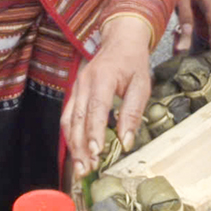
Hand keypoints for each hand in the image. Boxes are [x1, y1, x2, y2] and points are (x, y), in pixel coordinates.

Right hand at [62, 14, 153, 178]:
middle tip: (87, 169)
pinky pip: (68, 116)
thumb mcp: (142, 85)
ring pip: (68, 120)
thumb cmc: (133, 63)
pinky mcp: (74, 93)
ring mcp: (76, 87)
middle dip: (81, 146)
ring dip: (73, 145)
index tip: (97, 153)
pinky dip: (71, 136)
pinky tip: (77, 152)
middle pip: (77, 119)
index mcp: (103, 78)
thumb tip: (126, 142)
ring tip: (82, 166)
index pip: (95, 109)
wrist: (120, 40)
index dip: (94, 132)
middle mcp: (84, 82)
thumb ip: (132, 113)